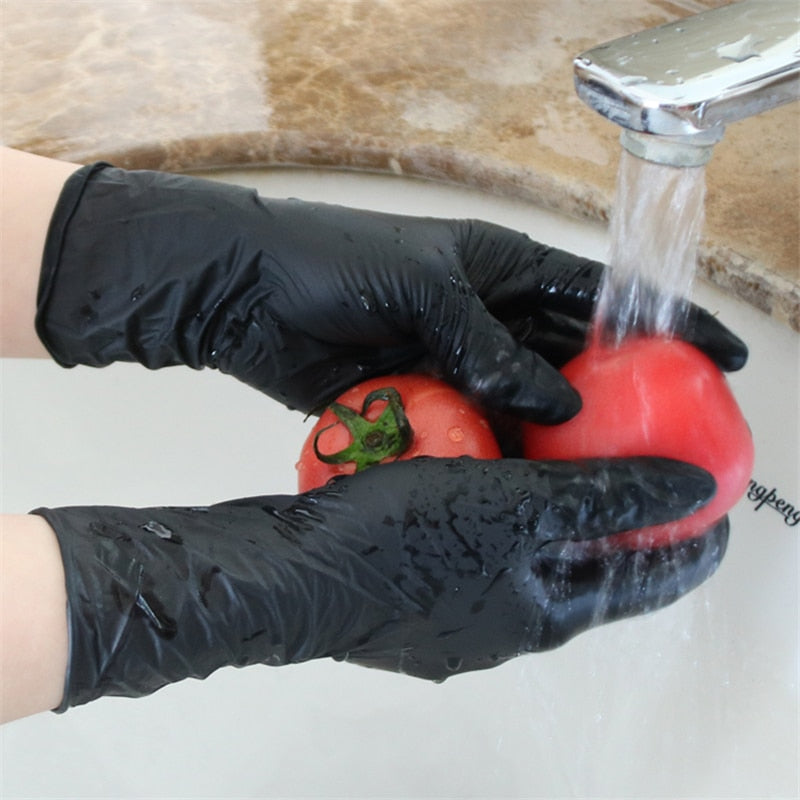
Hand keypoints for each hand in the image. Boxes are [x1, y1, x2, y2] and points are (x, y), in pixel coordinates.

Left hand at [36, 165, 746, 422]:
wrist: (246, 292)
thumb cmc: (333, 263)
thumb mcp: (422, 289)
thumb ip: (488, 344)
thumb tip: (557, 402)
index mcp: (500, 270)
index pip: (597, 298)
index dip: (662, 324)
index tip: (718, 356)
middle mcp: (486, 318)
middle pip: (567, 364)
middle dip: (612, 402)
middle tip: (655, 450)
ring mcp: (455, 362)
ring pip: (522, 408)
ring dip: (552, 441)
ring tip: (596, 485)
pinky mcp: (421, 399)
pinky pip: (472, 432)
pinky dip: (493, 457)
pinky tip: (520, 489)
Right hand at [37, 455, 725, 708]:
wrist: (283, 573)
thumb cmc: (397, 541)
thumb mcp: (510, 508)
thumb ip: (600, 497)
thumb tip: (689, 491)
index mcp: (538, 614)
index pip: (641, 580)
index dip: (686, 541)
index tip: (716, 502)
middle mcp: (502, 621)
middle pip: (582, 562)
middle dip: (614, 513)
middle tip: (637, 457)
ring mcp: (453, 606)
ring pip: (522, 546)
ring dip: (547, 502)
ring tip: (562, 446)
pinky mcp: (412, 583)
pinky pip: (472, 534)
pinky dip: (490, 498)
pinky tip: (476, 456)